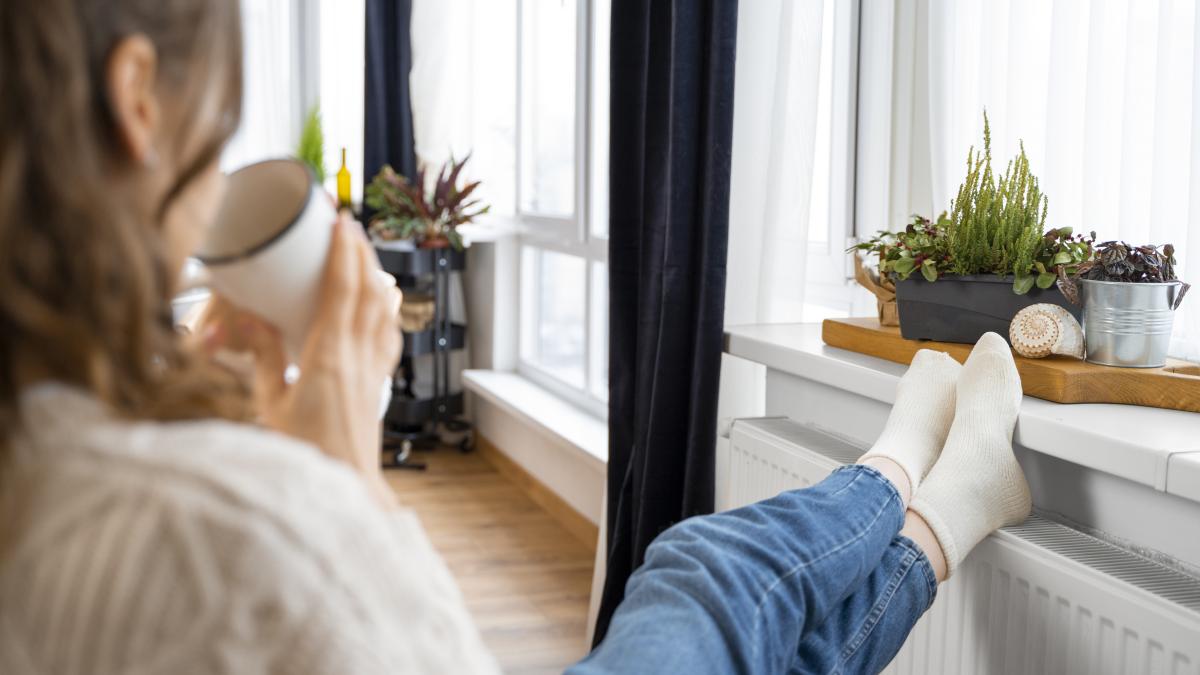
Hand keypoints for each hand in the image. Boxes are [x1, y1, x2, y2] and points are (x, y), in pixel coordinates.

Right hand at [197, 214, 402, 507]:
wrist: (344, 488)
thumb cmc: (303, 454)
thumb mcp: (269, 404)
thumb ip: (264, 358)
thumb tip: (251, 320)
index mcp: (328, 356)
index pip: (342, 290)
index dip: (344, 252)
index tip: (341, 222)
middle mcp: (358, 357)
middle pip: (367, 291)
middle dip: (360, 253)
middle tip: (350, 225)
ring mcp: (372, 369)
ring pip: (382, 310)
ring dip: (375, 276)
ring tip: (364, 254)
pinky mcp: (377, 383)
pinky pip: (387, 335)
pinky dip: (385, 309)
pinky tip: (382, 302)